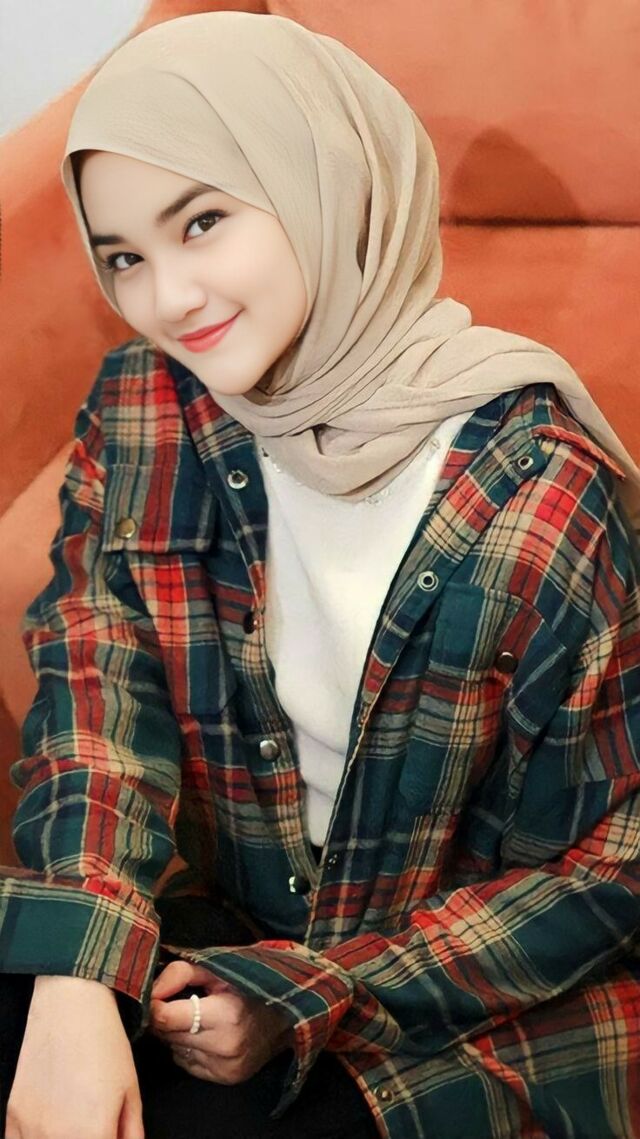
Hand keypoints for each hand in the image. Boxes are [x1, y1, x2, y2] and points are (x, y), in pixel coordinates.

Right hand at [5, 974, 143, 1138]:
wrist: (69, 1003)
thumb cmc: (103, 1042)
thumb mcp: (131, 1091)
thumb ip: (131, 1133)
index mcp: (92, 1136)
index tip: (111, 1136)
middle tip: (96, 1128)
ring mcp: (28, 1130)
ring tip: (76, 1121)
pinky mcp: (12, 1116)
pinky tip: (51, 1125)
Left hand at [149, 960, 292, 1083]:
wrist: (287, 1016)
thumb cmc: (249, 987)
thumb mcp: (218, 970)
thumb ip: (180, 974)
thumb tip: (150, 990)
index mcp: (225, 1014)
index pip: (166, 1018)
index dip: (153, 1004)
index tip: (153, 995)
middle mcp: (225, 1046)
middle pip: (167, 1034)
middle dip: (165, 1017)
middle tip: (178, 1001)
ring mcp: (226, 1067)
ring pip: (174, 1049)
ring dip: (176, 1033)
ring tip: (197, 1017)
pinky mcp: (226, 1078)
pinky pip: (186, 1063)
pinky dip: (187, 1048)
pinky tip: (205, 1034)